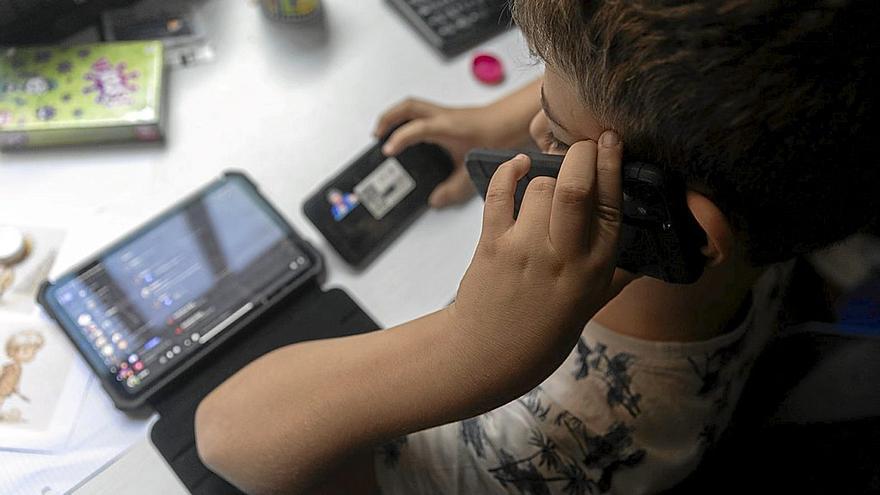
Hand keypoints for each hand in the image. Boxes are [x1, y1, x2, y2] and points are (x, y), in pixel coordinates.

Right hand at [374, 98, 530, 207]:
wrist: (515, 119)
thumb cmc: (498, 136)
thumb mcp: (473, 168)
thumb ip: (453, 188)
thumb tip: (435, 201)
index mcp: (446, 126)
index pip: (415, 128)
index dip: (399, 139)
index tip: (387, 151)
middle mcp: (443, 116)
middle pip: (407, 107)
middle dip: (387, 119)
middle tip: (376, 135)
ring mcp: (445, 114)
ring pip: (413, 107)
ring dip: (396, 117)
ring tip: (386, 133)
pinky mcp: (449, 116)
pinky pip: (422, 113)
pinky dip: (410, 121)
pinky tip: (411, 135)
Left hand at [448, 134, 637, 386]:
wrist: (490, 355)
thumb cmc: (545, 330)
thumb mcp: (592, 305)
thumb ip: (618, 277)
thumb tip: (648, 258)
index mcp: (596, 268)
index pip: (612, 205)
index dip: (612, 165)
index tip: (612, 138)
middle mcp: (565, 257)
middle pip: (576, 187)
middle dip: (581, 153)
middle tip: (582, 142)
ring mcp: (526, 250)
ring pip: (538, 187)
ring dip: (543, 174)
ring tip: (546, 180)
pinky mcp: (493, 245)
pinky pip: (499, 195)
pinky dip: (507, 172)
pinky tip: (516, 165)